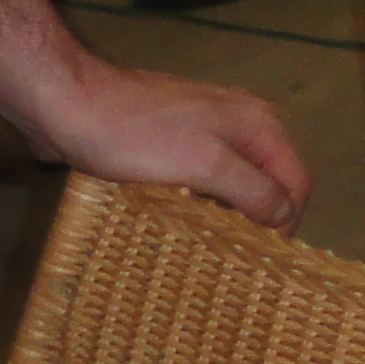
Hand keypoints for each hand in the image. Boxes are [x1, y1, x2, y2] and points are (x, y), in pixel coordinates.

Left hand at [14, 59, 311, 232]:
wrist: (69, 103)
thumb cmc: (136, 137)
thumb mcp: (203, 164)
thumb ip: (253, 189)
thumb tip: (284, 215)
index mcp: (258, 125)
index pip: (295, 183)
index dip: (284, 223)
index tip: (257, 260)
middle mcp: (242, 123)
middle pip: (269, 182)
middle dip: (257, 219)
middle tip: (230, 257)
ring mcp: (207, 128)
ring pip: (235, 181)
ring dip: (227, 212)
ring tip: (205, 245)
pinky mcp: (175, 138)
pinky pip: (204, 177)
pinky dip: (200, 201)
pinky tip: (179, 219)